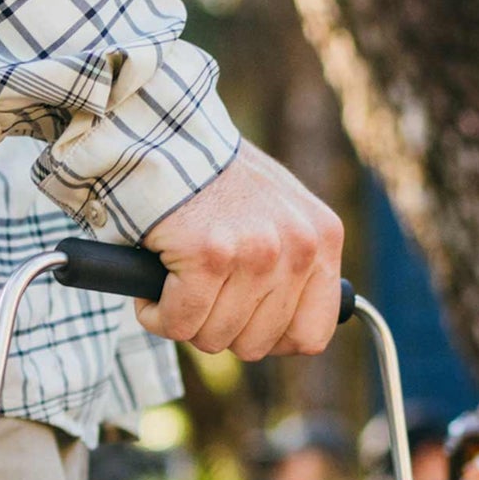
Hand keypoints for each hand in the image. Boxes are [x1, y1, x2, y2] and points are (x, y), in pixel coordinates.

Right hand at [138, 142, 343, 360]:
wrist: (163, 134)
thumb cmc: (213, 181)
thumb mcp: (278, 216)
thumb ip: (294, 266)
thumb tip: (294, 335)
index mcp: (322, 240)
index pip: (313, 335)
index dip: (271, 338)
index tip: (244, 319)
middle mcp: (298, 247)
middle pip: (257, 345)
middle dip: (220, 327)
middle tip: (201, 287)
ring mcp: (255, 253)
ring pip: (215, 338)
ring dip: (185, 318)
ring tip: (178, 275)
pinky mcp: (209, 255)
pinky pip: (179, 323)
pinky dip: (156, 313)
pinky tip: (155, 280)